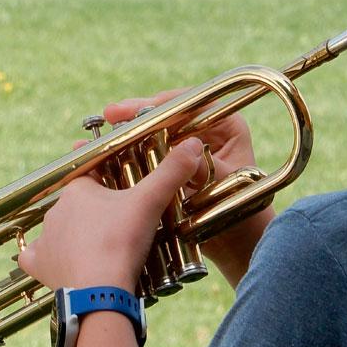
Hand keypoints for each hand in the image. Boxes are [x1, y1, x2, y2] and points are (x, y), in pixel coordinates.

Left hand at [17, 137, 204, 292]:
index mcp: (77, 190)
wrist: (99, 290)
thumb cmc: (121, 241)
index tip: (127, 196)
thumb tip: (194, 143)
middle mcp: (55, 211)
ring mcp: (45, 239)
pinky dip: (46, 259)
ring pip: (59, 230)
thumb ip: (172, 171)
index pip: (94, 178)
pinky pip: (35, 258)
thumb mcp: (151, 202)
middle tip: (122, 228)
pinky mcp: (39, 265)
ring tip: (102, 249)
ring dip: (76, 236)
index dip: (112, 185)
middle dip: (98, 213)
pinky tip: (60, 263)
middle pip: (80, 206)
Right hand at [104, 90, 272, 286]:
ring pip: (154, 129)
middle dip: (138, 113)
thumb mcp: (225, 189)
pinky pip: (147, 149)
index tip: (141, 109)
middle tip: (112, 113)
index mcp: (227, 126)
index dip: (165, 103)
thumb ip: (208, 169)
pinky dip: (128, 149)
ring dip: (129, 129)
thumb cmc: (242, 216)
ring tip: (104, 127)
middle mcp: (207, 129)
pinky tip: (105, 151)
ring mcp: (186, 145)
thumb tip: (187, 151)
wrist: (233, 243)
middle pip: (168, 112)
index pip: (194, 103)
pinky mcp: (170, 161)